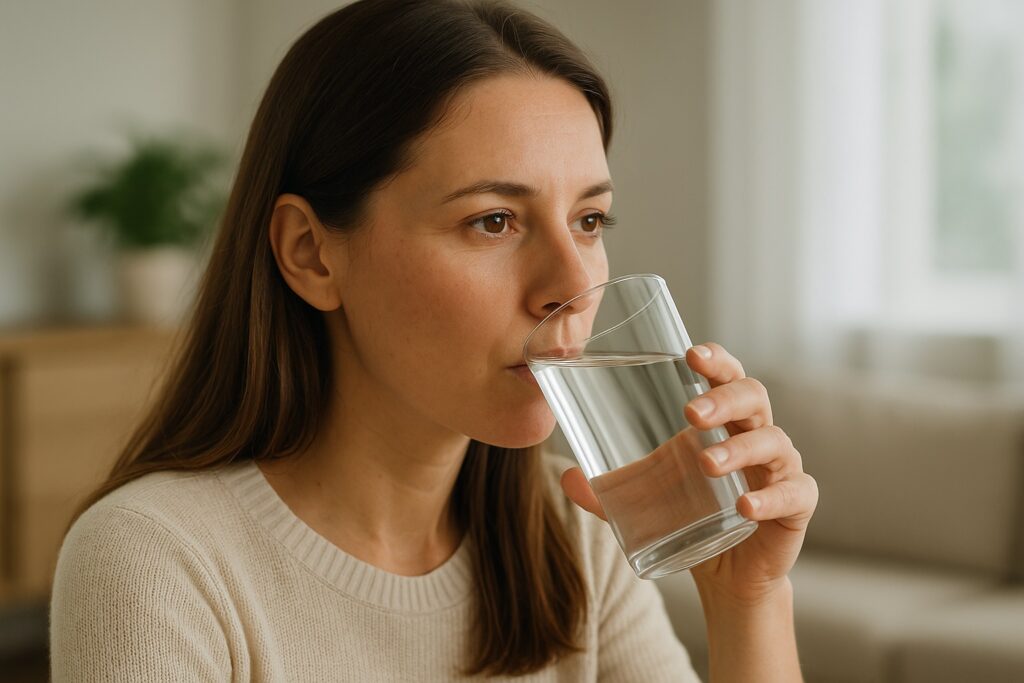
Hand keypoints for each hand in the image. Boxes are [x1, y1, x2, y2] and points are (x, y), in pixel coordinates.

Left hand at [560, 342, 817, 603]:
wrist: (729, 575)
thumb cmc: (692, 517)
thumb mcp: (647, 501)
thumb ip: (608, 490)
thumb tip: (565, 476)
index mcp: (725, 421)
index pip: (726, 376)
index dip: (715, 360)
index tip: (691, 354)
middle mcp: (757, 435)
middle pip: (754, 397)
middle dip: (724, 398)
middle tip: (691, 412)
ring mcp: (781, 468)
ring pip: (773, 442)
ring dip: (738, 448)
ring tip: (706, 463)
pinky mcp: (797, 504)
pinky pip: (794, 493)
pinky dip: (770, 497)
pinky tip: (744, 506)